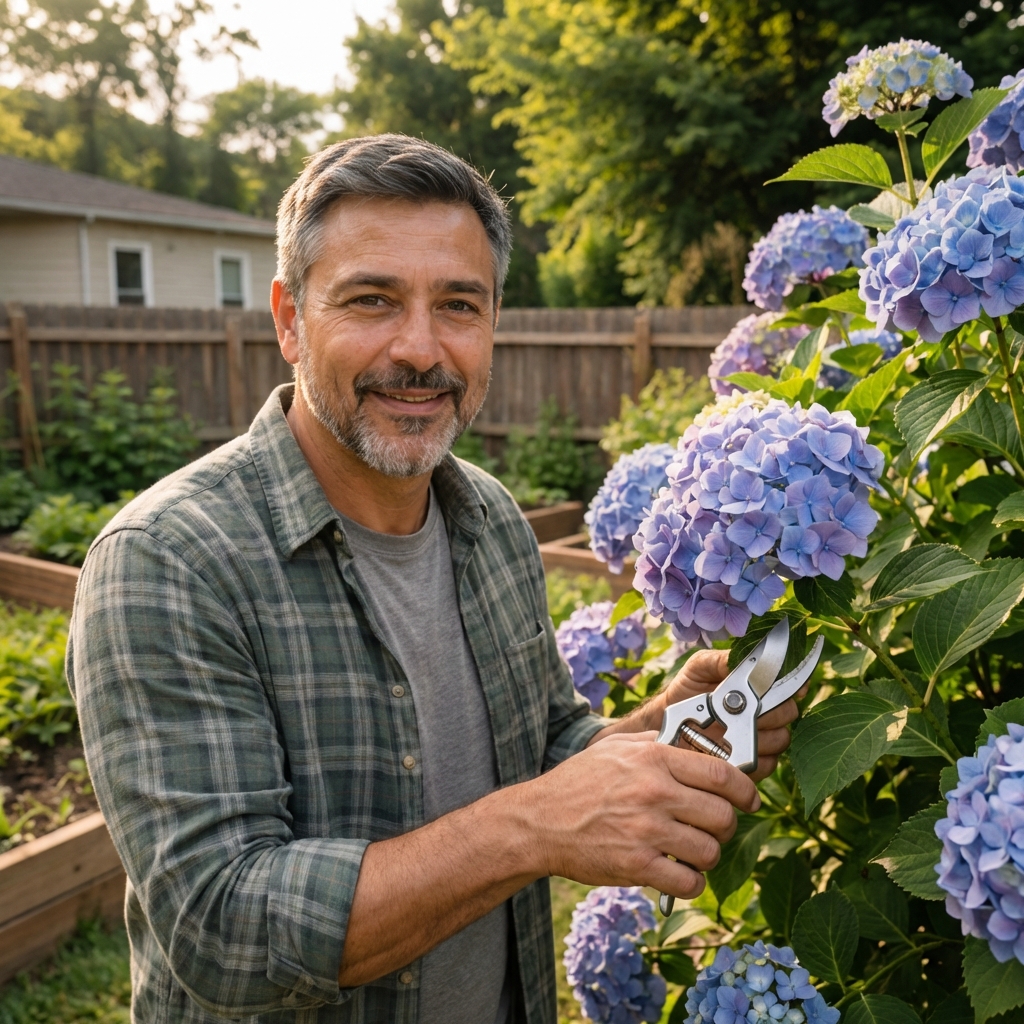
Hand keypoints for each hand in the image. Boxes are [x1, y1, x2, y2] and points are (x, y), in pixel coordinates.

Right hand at [524, 732, 759, 898]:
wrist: (540, 820)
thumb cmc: (579, 782)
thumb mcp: (616, 747)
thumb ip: (656, 742)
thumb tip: (694, 744)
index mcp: (653, 759)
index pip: (722, 774)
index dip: (745, 790)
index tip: (747, 799)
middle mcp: (655, 793)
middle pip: (723, 815)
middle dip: (727, 825)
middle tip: (716, 828)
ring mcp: (647, 832)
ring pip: (710, 850)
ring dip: (708, 855)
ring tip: (693, 851)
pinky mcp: (637, 866)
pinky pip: (689, 882)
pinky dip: (692, 883)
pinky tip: (680, 874)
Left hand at [660, 649, 801, 781]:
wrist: (671, 720)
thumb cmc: (688, 689)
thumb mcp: (700, 667)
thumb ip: (722, 660)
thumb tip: (747, 659)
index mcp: (759, 687)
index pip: (790, 685)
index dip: (795, 685)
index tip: (794, 688)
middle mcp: (767, 712)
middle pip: (789, 713)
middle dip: (768, 710)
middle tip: (740, 710)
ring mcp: (764, 740)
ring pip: (780, 739)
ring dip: (757, 733)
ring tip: (729, 728)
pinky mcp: (756, 764)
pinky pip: (768, 763)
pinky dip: (750, 756)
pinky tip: (729, 749)